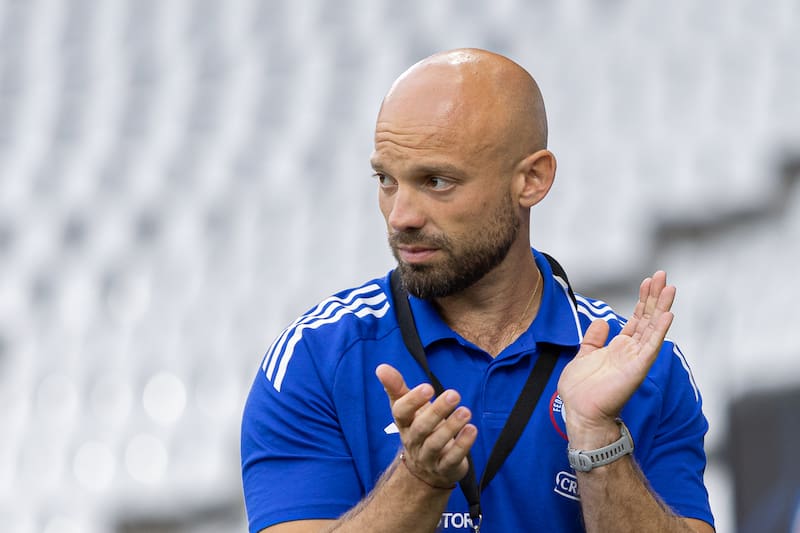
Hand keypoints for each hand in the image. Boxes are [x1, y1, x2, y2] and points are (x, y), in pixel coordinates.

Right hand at [375, 364, 476, 488]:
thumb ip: (396, 387)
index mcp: (403, 424)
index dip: (412, 401)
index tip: (428, 387)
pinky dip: (463, 444)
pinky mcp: (445, 468)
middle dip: (437, 411)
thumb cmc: (418, 428)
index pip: (401, 413)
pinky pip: (452, 458)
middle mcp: (413, 441)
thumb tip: (381, 367)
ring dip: (451, 427)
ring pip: (436, 444)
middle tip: (454, 394)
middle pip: (421, 428)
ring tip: (466, 411)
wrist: (426, 469)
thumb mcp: (407, 408)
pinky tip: (472, 429)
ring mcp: (428, 457)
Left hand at [557, 271, 675, 444]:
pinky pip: (651, 346)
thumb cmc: (581, 390)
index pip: (637, 319)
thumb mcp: (584, 355)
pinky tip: (667, 314)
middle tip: (663, 275)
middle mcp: (631, 351)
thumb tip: (603, 322)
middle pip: (648, 318)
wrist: (579, 412)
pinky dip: (660, 330)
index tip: (649, 281)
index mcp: (620, 347)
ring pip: (653, 328)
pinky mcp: (637, 368)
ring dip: (662, 307)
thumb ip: (594, 339)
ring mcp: (636, 359)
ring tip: (670, 287)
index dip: (643, 300)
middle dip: (655, 296)